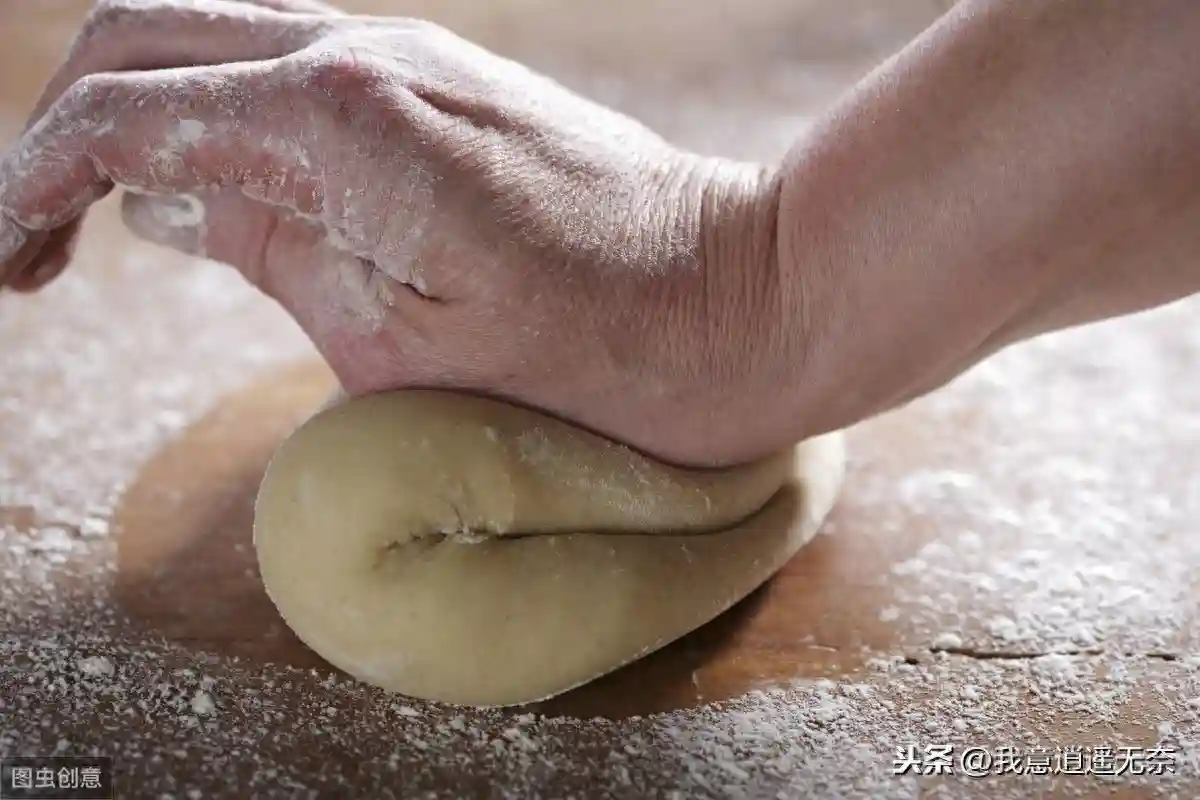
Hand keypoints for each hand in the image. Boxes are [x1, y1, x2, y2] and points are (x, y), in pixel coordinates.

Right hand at [0, 0, 789, 466]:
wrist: (740, 305)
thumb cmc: (591, 357)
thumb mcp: (393, 341)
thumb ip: (267, 251)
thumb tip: (163, 201)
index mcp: (332, 115)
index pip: (120, 116)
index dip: (32, 188)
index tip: (10, 267)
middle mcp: (363, 49)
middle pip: (146, 38)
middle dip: (65, 129)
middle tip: (41, 241)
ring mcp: (412, 54)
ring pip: (220, 37)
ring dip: (145, 111)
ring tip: (115, 218)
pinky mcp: (448, 82)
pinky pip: (297, 69)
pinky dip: (228, 113)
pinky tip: (225, 190)